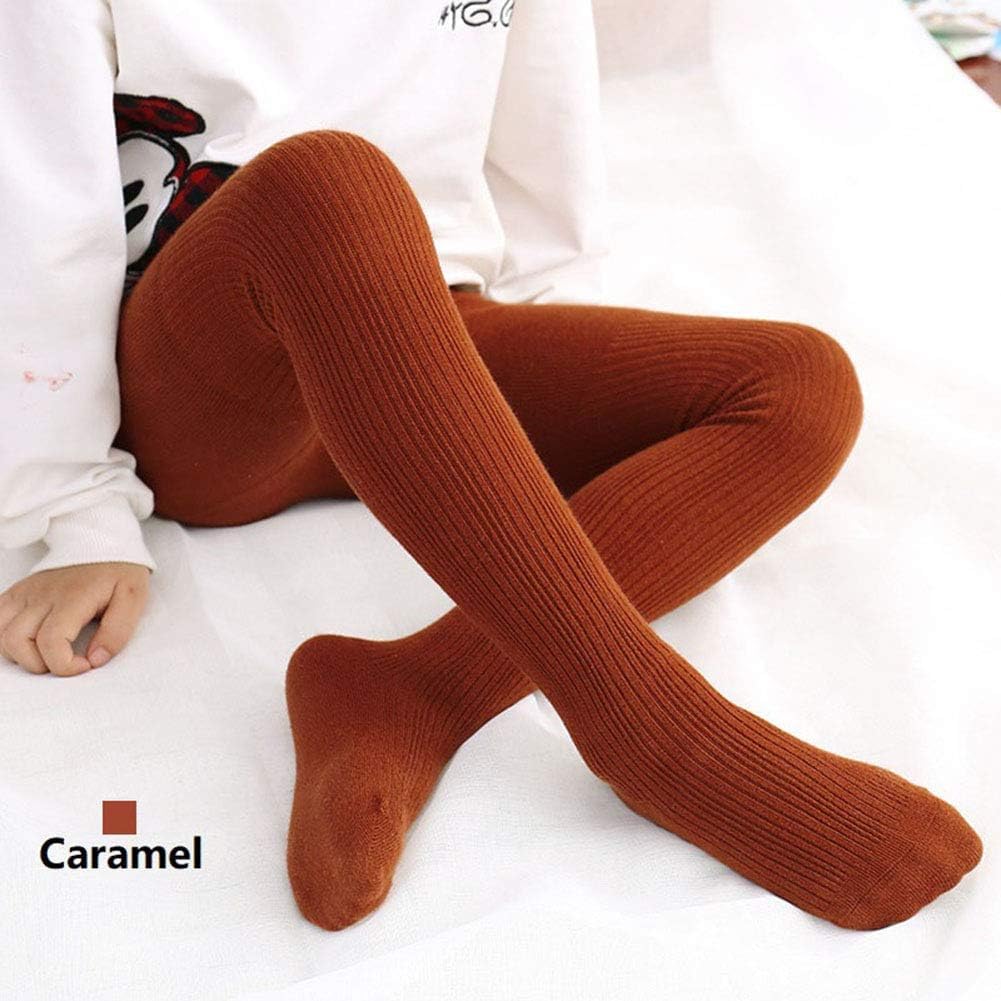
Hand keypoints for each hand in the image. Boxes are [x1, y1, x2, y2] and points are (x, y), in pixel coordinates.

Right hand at [0, 562, 149, 675]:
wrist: (102, 540)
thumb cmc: (119, 569)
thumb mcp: (133, 598)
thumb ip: (117, 631)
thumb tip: (96, 660)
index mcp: (72, 597)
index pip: (50, 641)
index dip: (64, 665)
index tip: (86, 664)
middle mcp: (42, 595)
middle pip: (17, 641)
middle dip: (40, 664)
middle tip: (67, 660)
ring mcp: (26, 592)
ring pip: (1, 633)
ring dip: (20, 653)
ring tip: (48, 652)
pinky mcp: (19, 591)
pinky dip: (5, 635)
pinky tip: (28, 640)